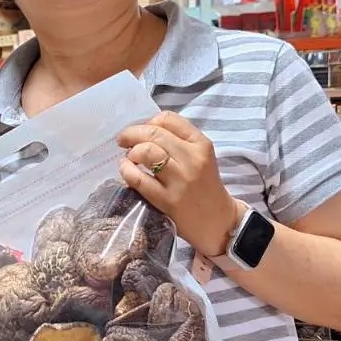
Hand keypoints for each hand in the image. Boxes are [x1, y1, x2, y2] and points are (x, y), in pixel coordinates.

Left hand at [117, 110, 242, 257]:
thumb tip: (142, 130)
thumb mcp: (200, 157)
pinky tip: (126, 170)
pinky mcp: (167, 200)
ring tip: (129, 158)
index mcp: (201, 144)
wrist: (217, 221)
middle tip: (123, 141)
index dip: (148, 122)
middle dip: (131, 133)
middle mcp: (192, 158)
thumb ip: (177, 141)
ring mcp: (180, 180)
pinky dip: (126, 170)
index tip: (141, 131)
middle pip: (153, 133)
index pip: (168, 119)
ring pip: (146, 152)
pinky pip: (138, 179)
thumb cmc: (204, 186)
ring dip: (131, 152)